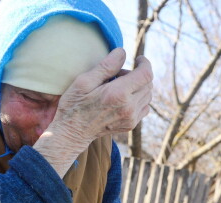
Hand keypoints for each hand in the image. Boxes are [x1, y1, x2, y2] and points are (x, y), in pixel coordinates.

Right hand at [34, 48, 152, 163]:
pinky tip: (123, 98)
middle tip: (119, 74)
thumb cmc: (75, 105)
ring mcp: (131, 119)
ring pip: (148, 95)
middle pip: (148, 84)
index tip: (137, 59)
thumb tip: (123, 52)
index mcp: (118, 94)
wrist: (72, 133)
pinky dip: (138, 98)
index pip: (146, 74)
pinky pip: (144, 107)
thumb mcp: (84, 81)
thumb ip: (106, 66)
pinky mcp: (131, 125)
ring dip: (138, 86)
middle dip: (138, 74)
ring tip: (119, 86)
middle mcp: (129, 108)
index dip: (145, 63)